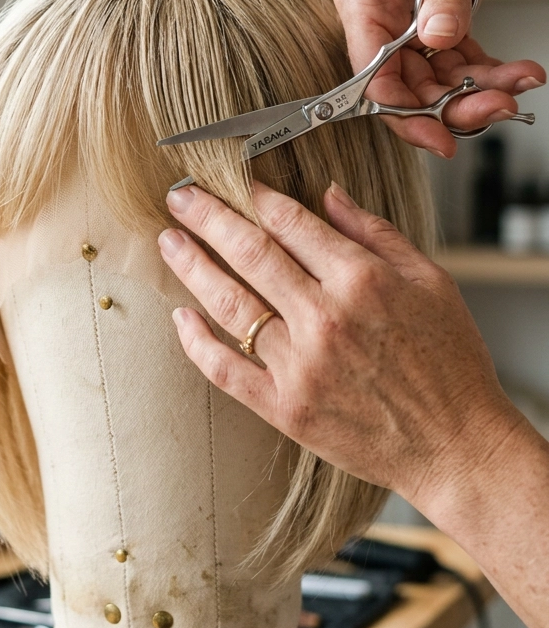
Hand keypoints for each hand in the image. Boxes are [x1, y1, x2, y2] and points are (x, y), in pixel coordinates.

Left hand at [158, 180, 527, 514]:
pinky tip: (180, 317)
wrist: (457, 446)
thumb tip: (329, 193)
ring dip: (192, 266)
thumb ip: (375, 233)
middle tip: (180, 196)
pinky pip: (226, 369)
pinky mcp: (285, 408)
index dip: (255, 196)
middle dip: (207, 217)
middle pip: (250, 253)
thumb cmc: (451, 364)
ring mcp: (300, 366)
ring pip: (230, 304)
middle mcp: (325, 318)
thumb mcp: (431, 281)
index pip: (291, 223)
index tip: (234, 182)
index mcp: (362, 280)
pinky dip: (197, 342)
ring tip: (169, 242)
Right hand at [333, 0, 546, 155]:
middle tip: (501, 108)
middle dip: (453, 105)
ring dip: (479, 92)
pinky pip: (459, 64)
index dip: (403, 111)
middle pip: (406, 86)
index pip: (371, 72)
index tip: (441, 136)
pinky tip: (521, 72)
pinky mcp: (439, 22)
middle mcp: (380, 16)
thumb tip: (435, 41)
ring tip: (522, 84)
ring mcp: (409, 23)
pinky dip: (490, 74)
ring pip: (436, 82)